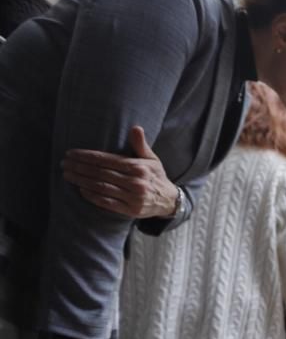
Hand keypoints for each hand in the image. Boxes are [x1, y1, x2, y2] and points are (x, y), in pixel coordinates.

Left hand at [62, 125, 177, 218]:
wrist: (169, 201)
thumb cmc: (155, 176)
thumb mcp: (152, 159)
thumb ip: (141, 144)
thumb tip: (135, 128)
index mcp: (139, 168)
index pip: (107, 160)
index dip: (87, 156)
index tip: (71, 153)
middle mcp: (136, 182)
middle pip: (101, 173)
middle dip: (79, 167)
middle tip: (64, 163)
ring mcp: (133, 198)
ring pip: (101, 187)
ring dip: (81, 181)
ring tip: (67, 175)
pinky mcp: (130, 210)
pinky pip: (107, 202)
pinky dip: (92, 196)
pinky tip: (81, 189)